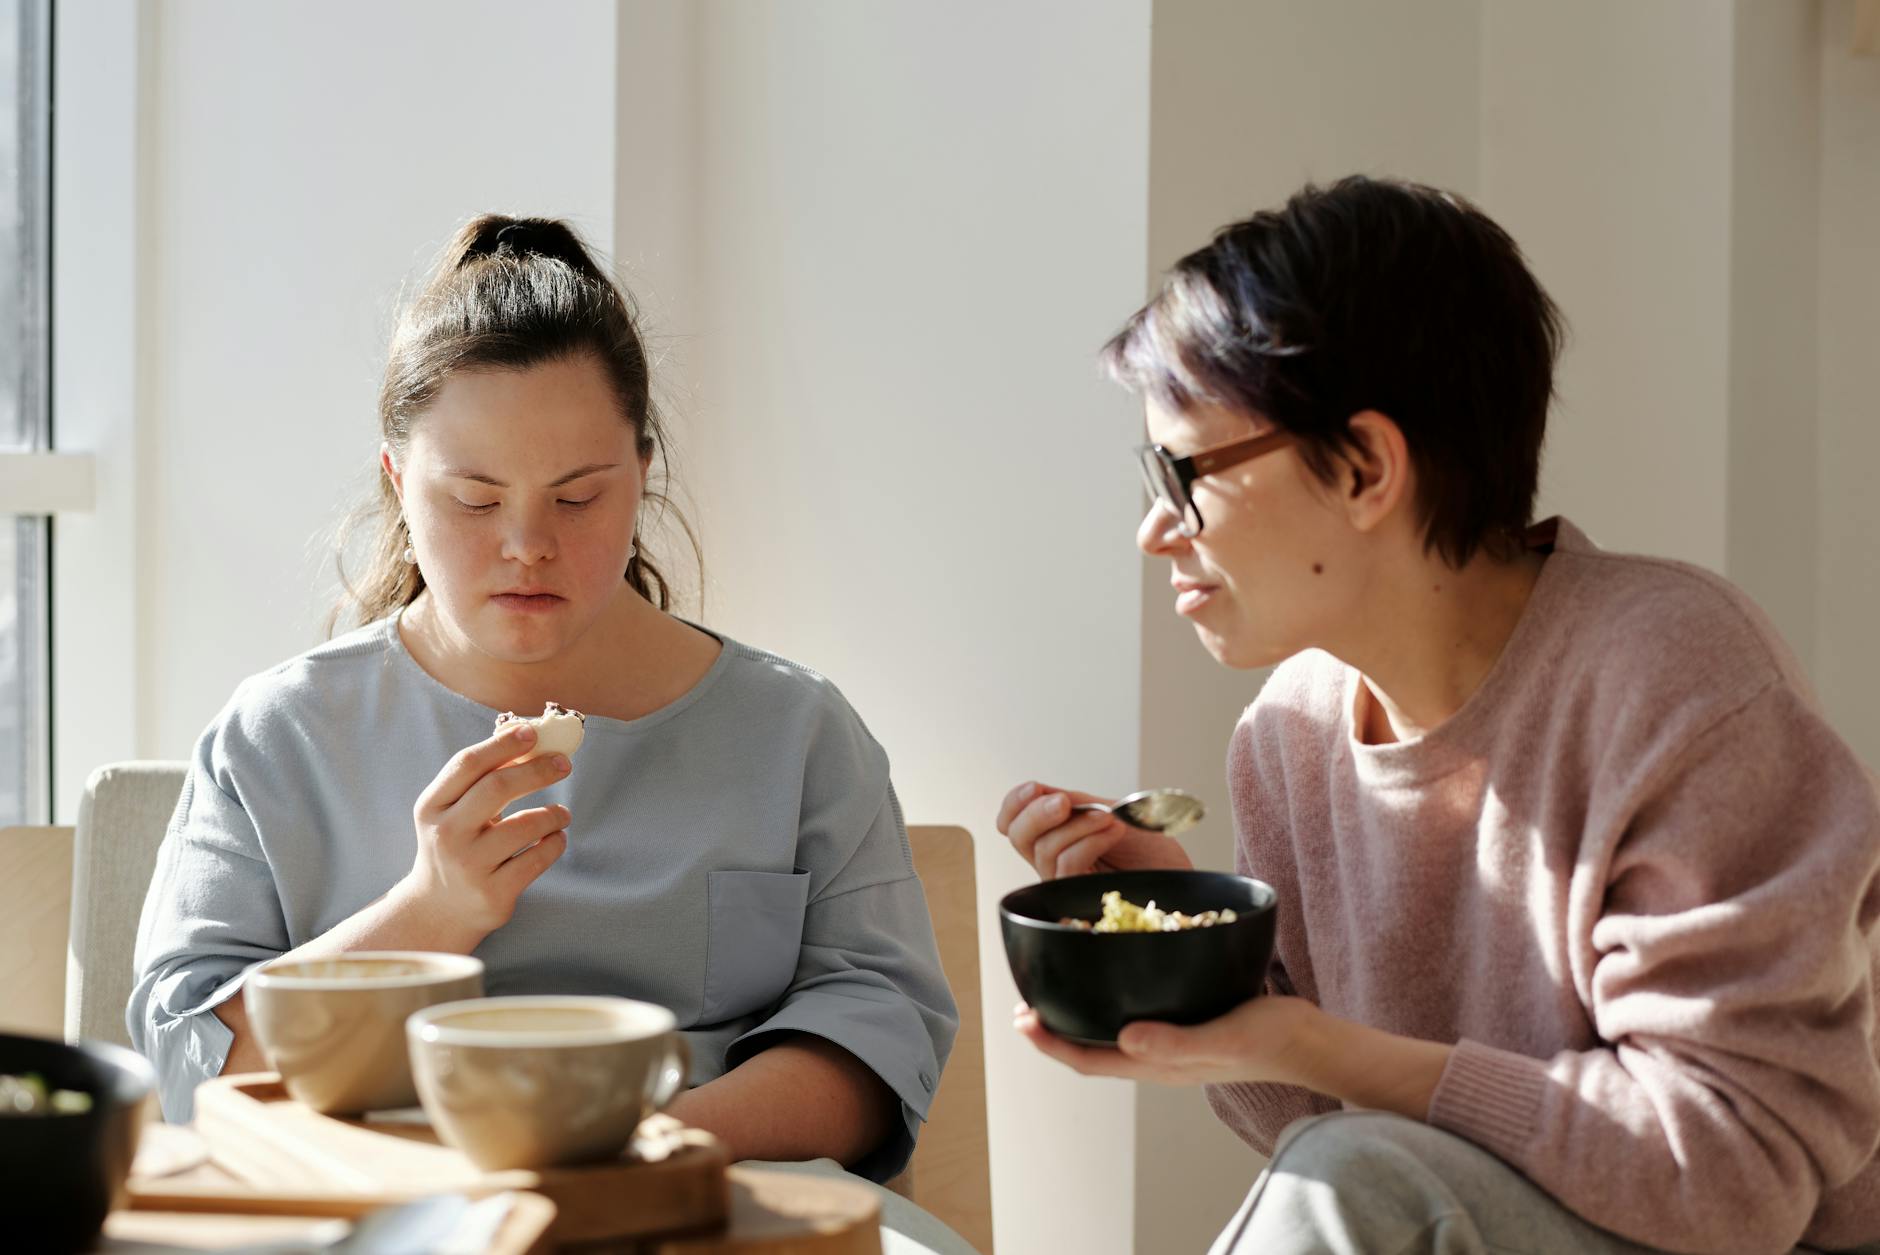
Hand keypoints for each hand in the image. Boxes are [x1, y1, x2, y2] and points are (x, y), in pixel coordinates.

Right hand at [399, 721, 572, 943]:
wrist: (437, 909)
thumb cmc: (455, 844)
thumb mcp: (452, 811)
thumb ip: (481, 777)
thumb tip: (524, 732)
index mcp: (432, 806)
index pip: (468, 764)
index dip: (503, 744)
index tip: (533, 732)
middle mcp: (446, 835)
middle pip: (498, 788)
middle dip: (537, 770)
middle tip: (564, 764)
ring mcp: (469, 866)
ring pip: (526, 825)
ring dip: (554, 814)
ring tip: (562, 814)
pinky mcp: (493, 893)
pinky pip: (538, 858)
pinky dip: (556, 842)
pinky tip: (556, 837)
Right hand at [996, 780, 1193, 879]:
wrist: (1183, 877)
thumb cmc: (1153, 851)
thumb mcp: (1112, 813)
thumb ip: (1076, 804)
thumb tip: (1040, 792)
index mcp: (1057, 836)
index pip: (1013, 822)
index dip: (1014, 804)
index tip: (1035, 787)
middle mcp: (1054, 860)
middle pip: (1018, 837)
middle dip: (1036, 813)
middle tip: (1065, 802)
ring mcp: (1066, 882)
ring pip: (1044, 850)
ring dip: (1077, 825)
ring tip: (1111, 819)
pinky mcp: (1080, 898)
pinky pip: (1067, 865)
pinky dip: (1088, 841)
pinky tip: (1113, 831)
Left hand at [1015, 996, 1452, 1119]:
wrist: (1312, 1039)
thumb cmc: (1272, 1038)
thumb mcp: (1226, 1036)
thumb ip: (1178, 1042)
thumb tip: (1126, 1039)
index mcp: (1159, 1063)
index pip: (1089, 1059)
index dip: (1050, 1043)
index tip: (1021, 1020)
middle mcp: (1159, 1055)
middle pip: (1092, 1048)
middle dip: (1056, 1029)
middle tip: (1026, 1003)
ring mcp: (1174, 1040)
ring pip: (1112, 1032)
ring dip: (1082, 1014)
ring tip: (1058, 989)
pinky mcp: (1189, 1021)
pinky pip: (1140, 1014)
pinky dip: (1116, 997)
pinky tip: (1116, 971)